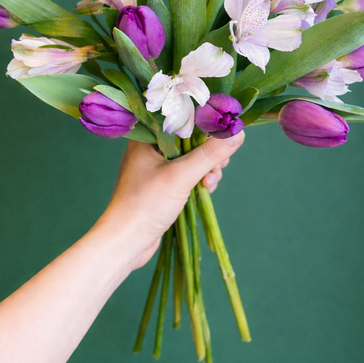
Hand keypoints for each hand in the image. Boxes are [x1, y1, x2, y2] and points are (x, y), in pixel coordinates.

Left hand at [102, 133, 244, 268]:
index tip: (222, 139)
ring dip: (206, 169)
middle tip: (218, 166)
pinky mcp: (161, 187)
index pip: (182, 120)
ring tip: (209, 183)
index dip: (205, 128)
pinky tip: (204, 191)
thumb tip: (238, 134)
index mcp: (147, 138)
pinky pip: (187, 176)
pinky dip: (199, 181)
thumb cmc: (145, 204)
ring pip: (191, 160)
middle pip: (191, 140)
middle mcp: (150, 149)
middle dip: (209, 153)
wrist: (125, 242)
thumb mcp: (182, 176)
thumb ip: (210, 154)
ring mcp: (155, 169)